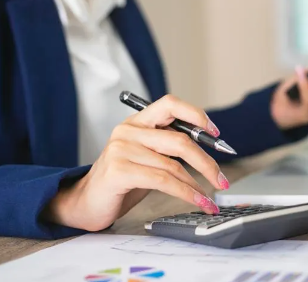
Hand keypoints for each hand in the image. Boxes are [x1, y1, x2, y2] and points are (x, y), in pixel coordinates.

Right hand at [44, 95, 229, 231]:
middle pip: (180, 140)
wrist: (85, 203)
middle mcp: (128, 131)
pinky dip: (186, 193)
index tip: (216, 133)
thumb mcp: (147, 156)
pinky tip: (198, 200)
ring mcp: (122, 150)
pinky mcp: (119, 171)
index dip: (196, 115)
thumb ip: (169, 147)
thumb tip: (208, 151)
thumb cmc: (122, 180)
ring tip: (210, 198)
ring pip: (174, 165)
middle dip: (207, 161)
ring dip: (198, 184)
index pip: (170, 104)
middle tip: (222, 179)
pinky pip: (163, 181)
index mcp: (137, 122)